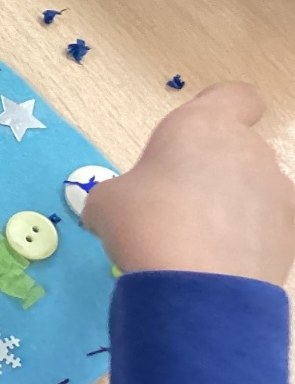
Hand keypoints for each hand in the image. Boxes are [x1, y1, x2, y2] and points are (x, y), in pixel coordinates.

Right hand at [83, 83, 294, 284]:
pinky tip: (218, 263)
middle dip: (214, 170)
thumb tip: (121, 206)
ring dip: (233, 206)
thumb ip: (122, 191)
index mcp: (204, 126)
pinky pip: (268, 227)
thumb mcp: (107, 200)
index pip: (235, 97)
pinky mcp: (293, 235)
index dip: (219, 110)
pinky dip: (249, 239)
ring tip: (198, 241)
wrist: (193, 287)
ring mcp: (278, 193)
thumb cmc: (143, 222)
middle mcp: (250, 151)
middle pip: (240, 148)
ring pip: (256, 189)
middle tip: (177, 202)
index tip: (197, 136)